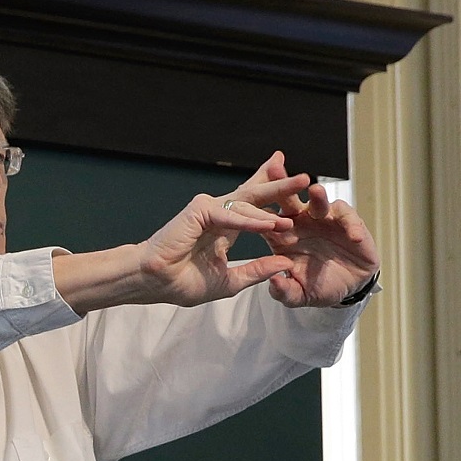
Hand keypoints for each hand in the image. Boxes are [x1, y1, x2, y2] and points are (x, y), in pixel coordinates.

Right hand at [137, 171, 310, 306]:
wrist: (155, 283)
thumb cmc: (182, 282)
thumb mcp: (230, 282)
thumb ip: (256, 271)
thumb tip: (285, 264)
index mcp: (225, 228)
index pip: (253, 207)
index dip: (273, 197)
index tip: (297, 190)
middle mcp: (218, 214)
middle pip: (254, 195)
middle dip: (280, 186)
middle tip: (306, 177)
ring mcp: (208, 209)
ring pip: (246, 201)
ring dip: (273, 201)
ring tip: (298, 199)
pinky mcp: (199, 211)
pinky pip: (231, 215)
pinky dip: (252, 220)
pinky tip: (271, 223)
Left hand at [250, 152, 380, 307]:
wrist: (348, 287)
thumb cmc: (318, 286)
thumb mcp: (297, 295)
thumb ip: (283, 291)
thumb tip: (273, 281)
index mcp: (281, 235)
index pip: (263, 216)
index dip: (254, 206)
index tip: (243, 195)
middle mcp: (300, 222)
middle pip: (287, 199)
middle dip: (281, 184)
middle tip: (274, 169)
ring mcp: (323, 219)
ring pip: (318, 202)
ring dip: (317, 197)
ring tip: (315, 191)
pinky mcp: (347, 221)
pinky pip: (348, 217)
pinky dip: (350, 224)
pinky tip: (351, 234)